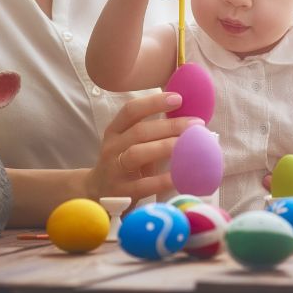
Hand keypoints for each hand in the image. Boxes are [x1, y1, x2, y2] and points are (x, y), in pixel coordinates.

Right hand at [84, 91, 203, 206]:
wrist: (96, 193)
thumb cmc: (123, 163)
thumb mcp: (129, 143)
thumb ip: (151, 131)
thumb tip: (187, 118)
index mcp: (115, 130)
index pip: (131, 110)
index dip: (154, 102)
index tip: (178, 98)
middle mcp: (112, 147)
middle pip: (140, 131)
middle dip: (170, 126)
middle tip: (196, 124)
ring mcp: (114, 170)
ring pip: (138, 153)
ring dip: (166, 147)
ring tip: (190, 145)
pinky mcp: (121, 192)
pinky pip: (144, 184)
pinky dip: (164, 179)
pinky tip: (181, 176)